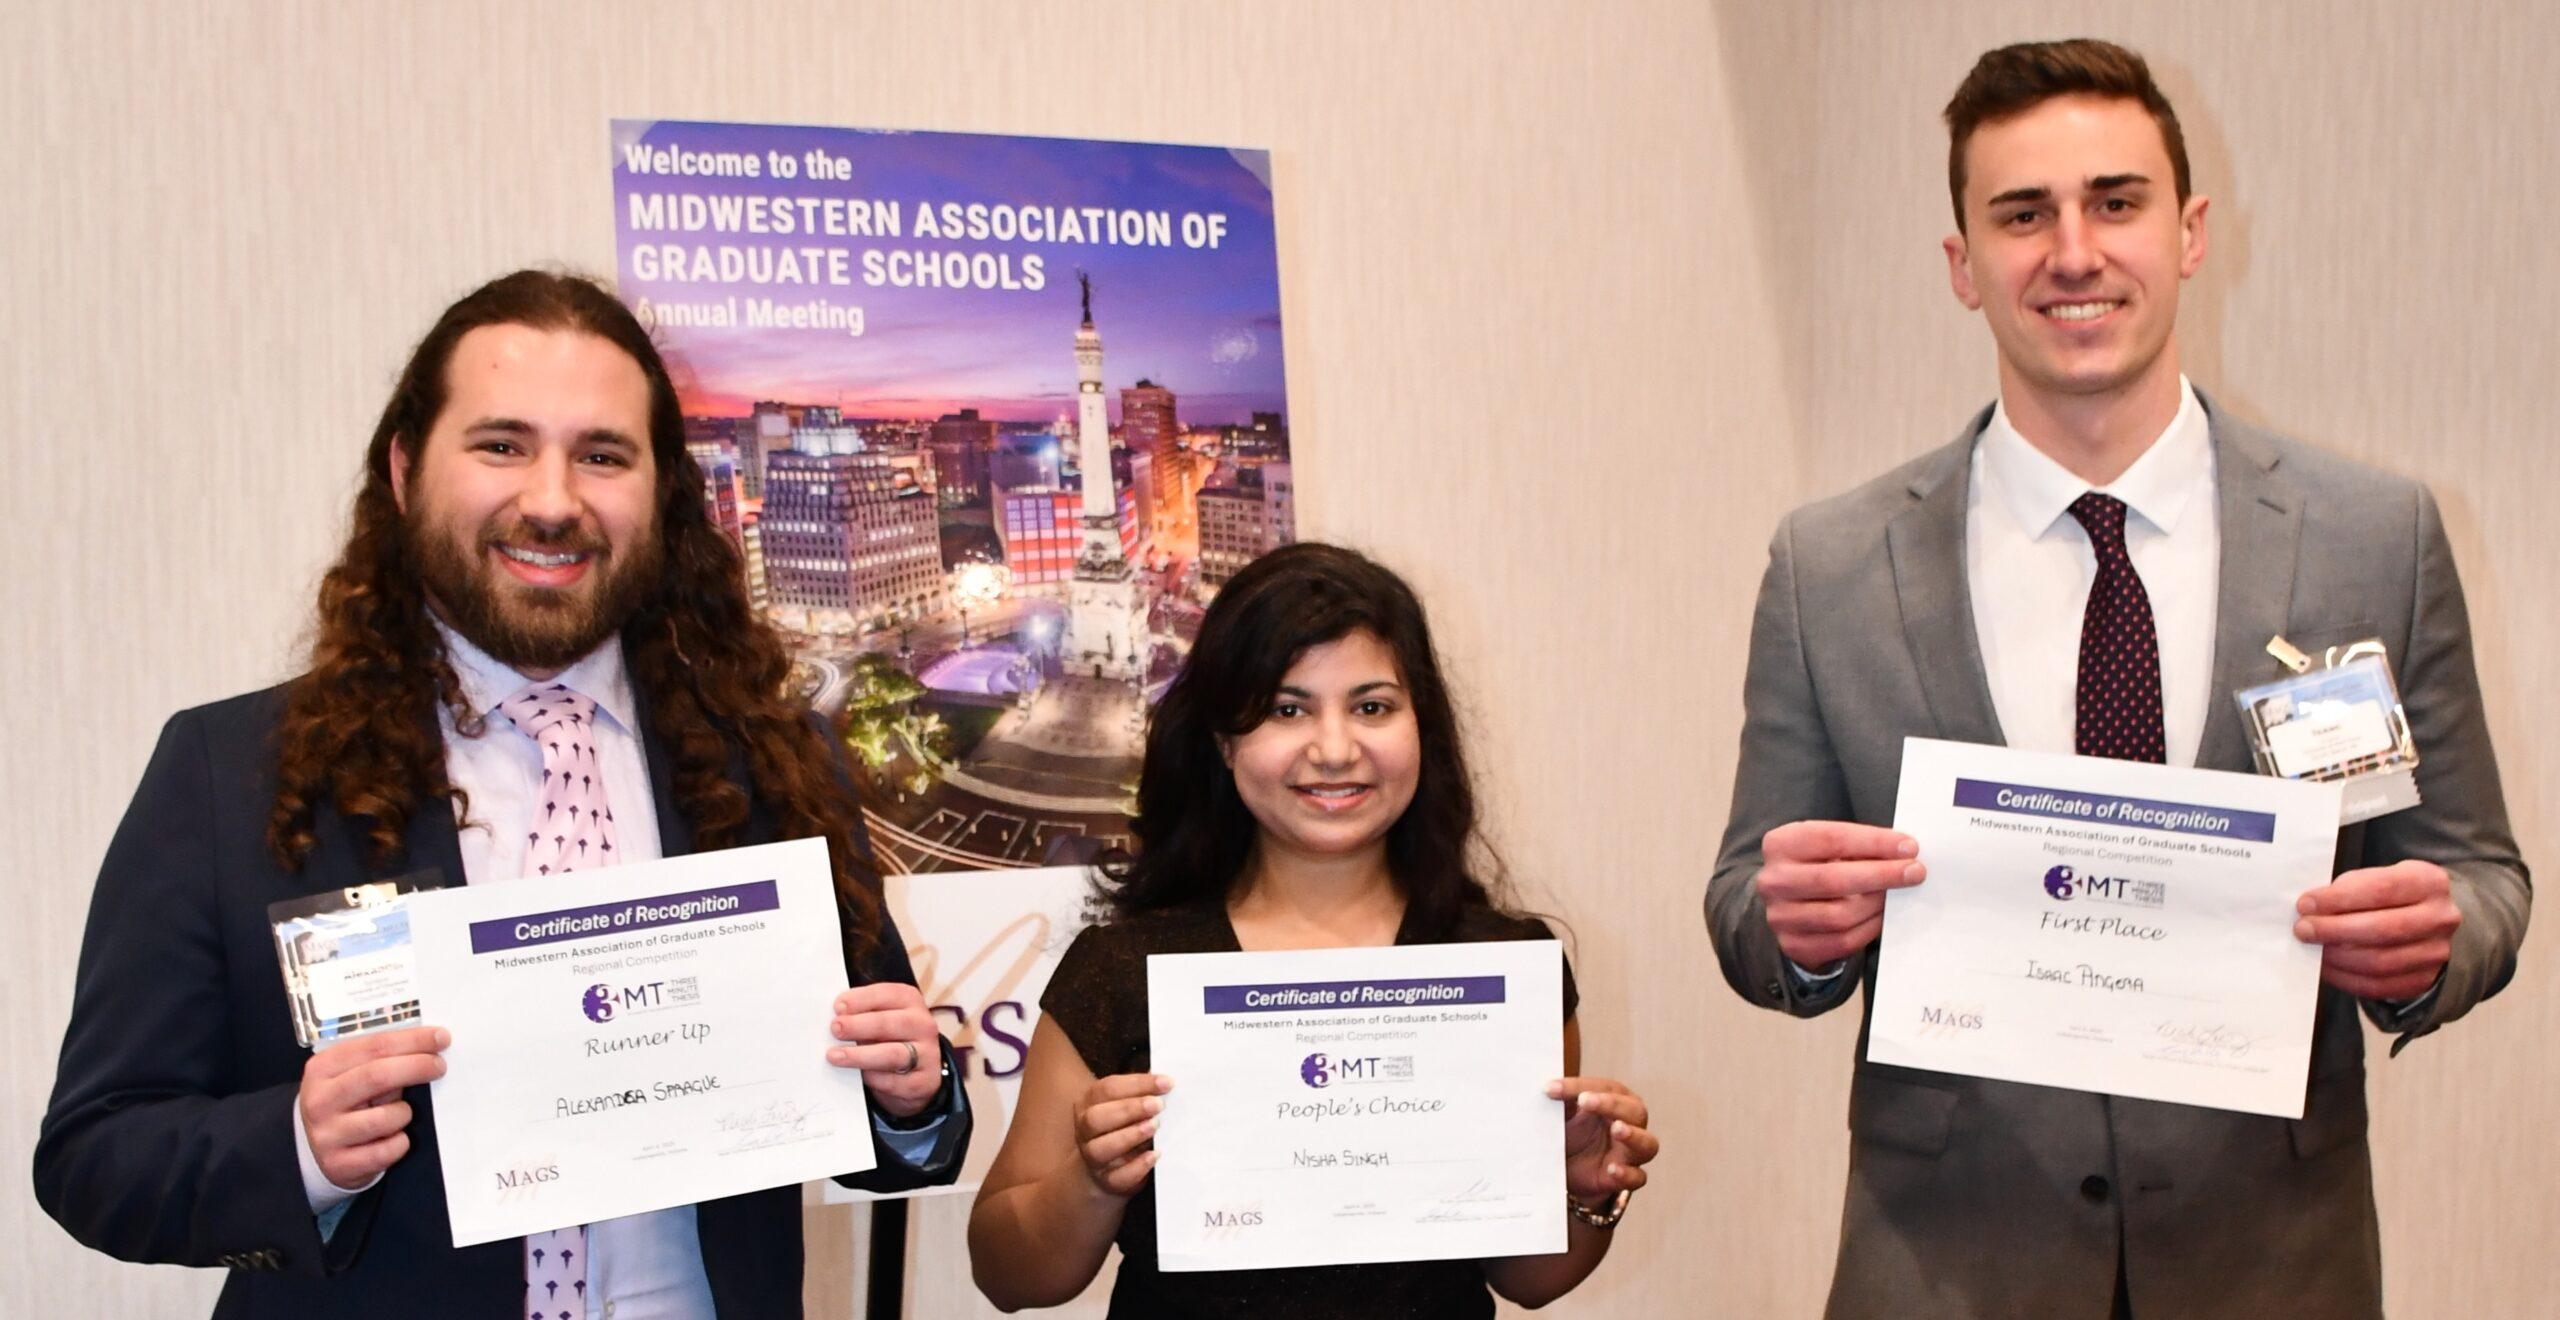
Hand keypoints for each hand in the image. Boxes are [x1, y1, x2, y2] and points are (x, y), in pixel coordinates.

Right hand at [299, 1025, 447, 1190]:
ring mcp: (326, 1134)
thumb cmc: (347, 1104)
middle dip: (416, 1067)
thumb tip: (428, 1044)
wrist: (319, 1149)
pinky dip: (400, 1142)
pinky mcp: (339, 1164)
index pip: (373, 1046)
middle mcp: (319, 1100)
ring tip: (402, 1112)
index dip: (411, 1040)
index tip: (439, 1038)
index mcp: (322, 1069)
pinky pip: (386, 1150)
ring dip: (405, 1112)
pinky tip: (395, 1137)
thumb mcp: (353, 1074)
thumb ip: (382, 1059)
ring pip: (385, 1117)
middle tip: (438, 1066)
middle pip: (377, 1075)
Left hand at [826, 983, 942, 1116]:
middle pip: (889, 1024)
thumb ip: (863, 1014)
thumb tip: (835, 1019)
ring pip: (891, 1054)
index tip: (838, 1006)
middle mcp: (922, 1025)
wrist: (919, 1074)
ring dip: (859, 1055)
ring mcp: (926, 1054)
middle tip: (835, 1029)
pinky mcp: (922, 1082)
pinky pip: (892, 1081)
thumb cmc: (892, 1039)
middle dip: (858, 1025)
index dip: (862, 999)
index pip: (888, 994)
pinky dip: (871, 1077)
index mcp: (911, 1002)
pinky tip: (856, 1075)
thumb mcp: (882, 1019)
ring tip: (835, 1055)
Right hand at [1072, 1073, 1169, 1197]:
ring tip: (1155, 1126)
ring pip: (1100, 1148)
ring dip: (1130, 1136)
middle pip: (1096, 1118)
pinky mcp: (1106, 1181)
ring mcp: (1093, 1157)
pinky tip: (1154, 1155)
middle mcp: (1086, 1130)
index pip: (1107, 1089)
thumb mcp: (1128, 1105)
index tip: (1166, 1083)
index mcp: (1089, 1103)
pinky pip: (1117, 1177)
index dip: (1137, 1084)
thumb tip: (1164, 1077)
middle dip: (1128, 1109)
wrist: (1108, 1168)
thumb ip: (1142, 1092)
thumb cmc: (1123, 1127)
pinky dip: (1137, 1167)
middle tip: (1158, 1105)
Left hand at [1546, 1077, 1655, 1205]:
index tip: (1552, 1089)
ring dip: (1634, 1136)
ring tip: (1618, 1130)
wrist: (1569, 1173)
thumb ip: (1561, 1102)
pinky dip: (1627, 1174)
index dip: (1579, 1087)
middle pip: (1634, 1111)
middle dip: (1612, 1105)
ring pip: (1647, 1143)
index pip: (1604, 1088)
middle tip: (1586, 1101)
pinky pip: (1637, 1177)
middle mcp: (1631, 1124)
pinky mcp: (1628, 1178)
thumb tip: (1548, 1089)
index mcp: (1616, 1100)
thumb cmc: (1572, 1135)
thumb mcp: (1563, 1116)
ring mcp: (1632, 1152)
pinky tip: (1612, 1169)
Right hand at [1754, 820, 1924, 968]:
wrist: (1789, 903)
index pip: (1831, 839)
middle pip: (1834, 879)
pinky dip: (1869, 928)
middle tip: (1914, 872)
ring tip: (1896, 895)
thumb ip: (1859, 846)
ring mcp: (1780, 916)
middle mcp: (1773, 880)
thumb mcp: (1827, 846)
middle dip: (1882, 875)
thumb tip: (1904, 853)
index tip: (1908, 847)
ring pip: (1840, 915)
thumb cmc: (1818, 865)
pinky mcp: (1793, 945)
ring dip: (1877, 905)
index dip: (1874, 842)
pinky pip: (1842, 941)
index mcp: (1780, 844)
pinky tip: (1881, 916)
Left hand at [2295, 860, 2461, 1000]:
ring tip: (2313, 948)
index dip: (2339, 898)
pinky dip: (2346, 979)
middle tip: (2303, 929)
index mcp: (2428, 882)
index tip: (2306, 904)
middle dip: (2334, 930)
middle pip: (2383, 929)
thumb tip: (2312, 909)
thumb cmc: (2395, 895)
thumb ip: (2351, 888)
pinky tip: (2327, 967)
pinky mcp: (2425, 980)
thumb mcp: (2380, 876)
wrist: (2432, 919)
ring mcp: (2437, 953)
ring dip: (2337, 957)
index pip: (2381, 889)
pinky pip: (2379, 986)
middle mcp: (2440, 918)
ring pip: (2380, 962)